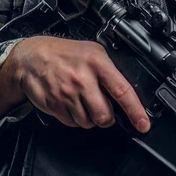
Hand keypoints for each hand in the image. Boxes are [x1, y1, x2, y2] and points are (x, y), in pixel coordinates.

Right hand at [0, 36, 149, 132]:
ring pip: (88, 122)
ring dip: (89, 118)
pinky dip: (74, 117)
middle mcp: (82, 79)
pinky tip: (71, 102)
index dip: (135, 111)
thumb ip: (110, 70)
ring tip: (83, 101)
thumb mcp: (93, 52)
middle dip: (107, 117)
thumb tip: (126, 92)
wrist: (32, 56)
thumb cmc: (65, 53)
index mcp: (97, 63)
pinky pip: (72, 123)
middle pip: (104, 115)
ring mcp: (66, 94)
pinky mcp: (54, 105)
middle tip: (103, 108)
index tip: (143, 124)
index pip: (122, 91)